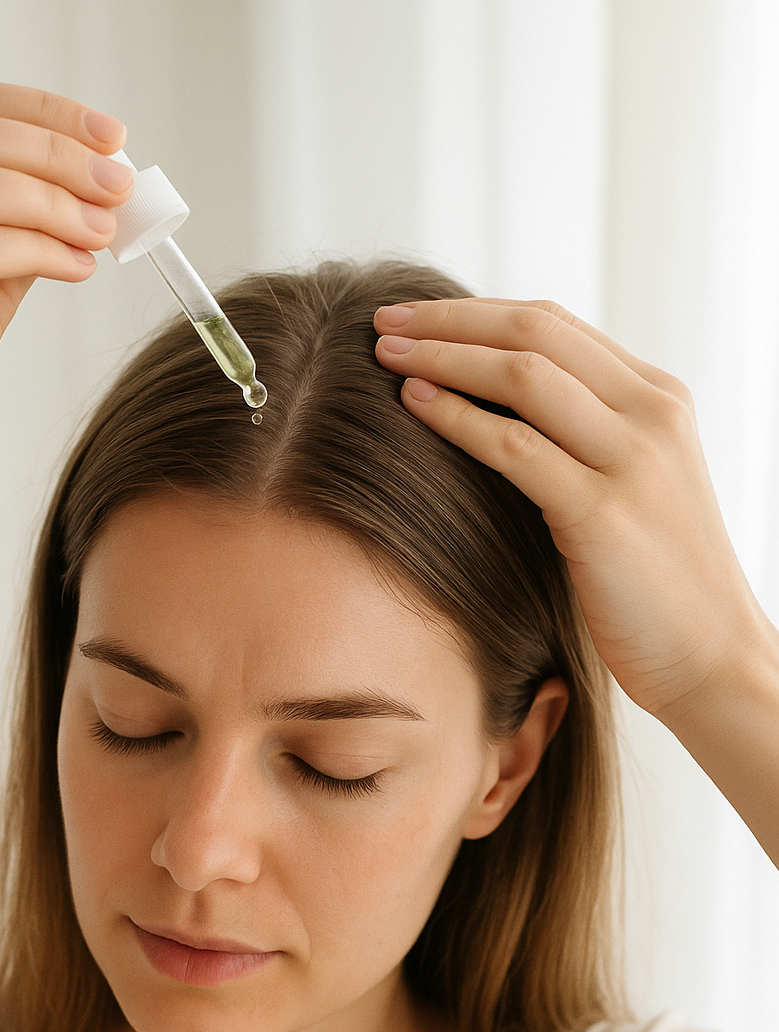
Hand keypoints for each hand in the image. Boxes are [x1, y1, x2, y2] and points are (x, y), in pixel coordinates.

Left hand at [373, 298, 769, 728]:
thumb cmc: (654, 586)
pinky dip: (458, 418)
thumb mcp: (628, 488)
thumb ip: (581, 440)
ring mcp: (632, 459)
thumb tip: (494, 412)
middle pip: (534, 331)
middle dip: (449, 319)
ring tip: (385, 354)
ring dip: (443, 357)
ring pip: (523, 374)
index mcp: (658, 398)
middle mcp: (651, 413)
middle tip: (383, 318)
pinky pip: (515, 446)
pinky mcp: (603, 512)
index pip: (555, 324)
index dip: (474, 312)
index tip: (413, 314)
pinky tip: (414, 406)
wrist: (710, 657)